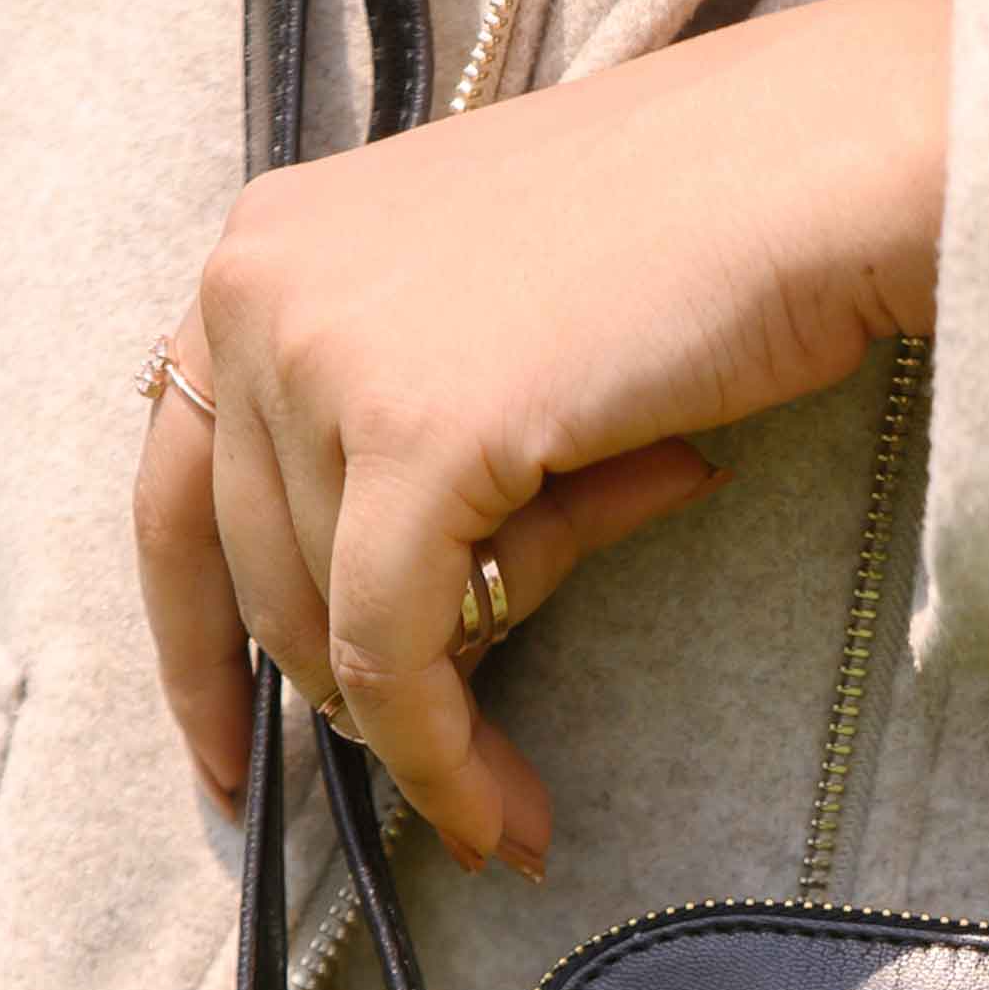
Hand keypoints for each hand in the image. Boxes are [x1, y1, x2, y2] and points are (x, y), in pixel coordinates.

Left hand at [136, 0, 955, 875]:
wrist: (814, 174)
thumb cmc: (697, 245)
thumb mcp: (500, 339)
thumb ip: (415, 459)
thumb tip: (393, 667)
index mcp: (265, 248)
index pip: (174, 489)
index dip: (196, 650)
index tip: (232, 763)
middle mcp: (257, 285)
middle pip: (257, 578)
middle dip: (356, 705)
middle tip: (459, 798)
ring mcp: (322, 354)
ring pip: (331, 626)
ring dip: (438, 722)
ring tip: (526, 776)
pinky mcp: (412, 435)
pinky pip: (398, 654)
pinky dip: (443, 755)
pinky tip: (501, 815)